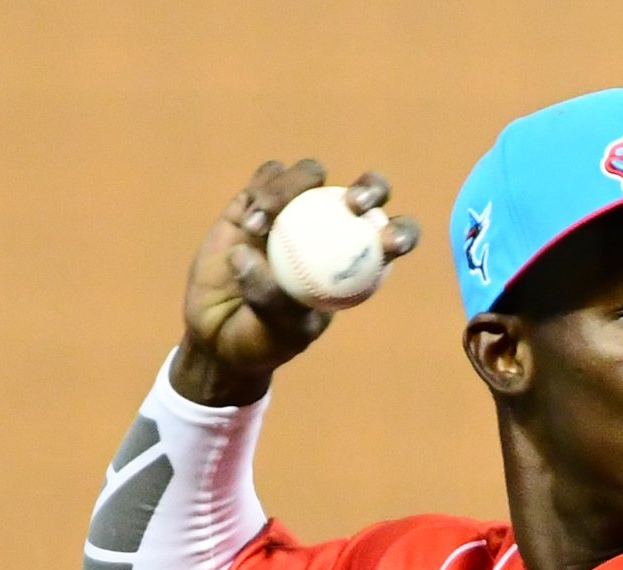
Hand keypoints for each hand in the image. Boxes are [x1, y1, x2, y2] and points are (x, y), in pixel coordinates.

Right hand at [171, 162, 419, 405]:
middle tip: (352, 204)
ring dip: (291, 189)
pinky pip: (268, 177)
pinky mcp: (258, 199)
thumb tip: (248, 254)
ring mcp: (295, 210)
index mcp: (357, 265)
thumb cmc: (263, 339)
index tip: (389, 242)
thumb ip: (271, 299)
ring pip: (309, 176)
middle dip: (370, 188)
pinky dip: (261, 191)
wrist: (220, 331)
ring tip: (259, 228)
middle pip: (364, 193)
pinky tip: (248, 222)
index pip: (392, 240)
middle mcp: (332, 229)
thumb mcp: (277, 332)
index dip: (401, 232)